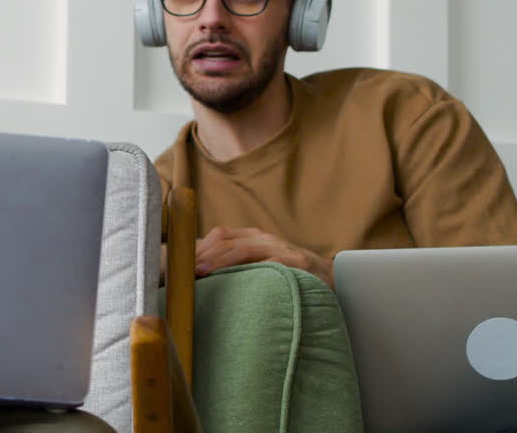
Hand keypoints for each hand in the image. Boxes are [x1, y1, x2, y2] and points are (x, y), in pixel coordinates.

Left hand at [194, 226, 334, 287]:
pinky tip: (236, 278)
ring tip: (201, 273)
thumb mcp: (261, 269)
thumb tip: (202, 280)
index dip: (197, 247)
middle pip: (225, 239)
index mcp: (254, 238)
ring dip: (219, 260)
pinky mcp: (295, 262)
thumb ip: (238, 269)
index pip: (220, 235)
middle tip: (183, 272)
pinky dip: (250, 269)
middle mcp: (264, 239)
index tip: (179, 264)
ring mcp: (280, 248)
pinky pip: (270, 262)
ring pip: (242, 248)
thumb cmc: (291, 278)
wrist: (336, 280)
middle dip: (202, 254)